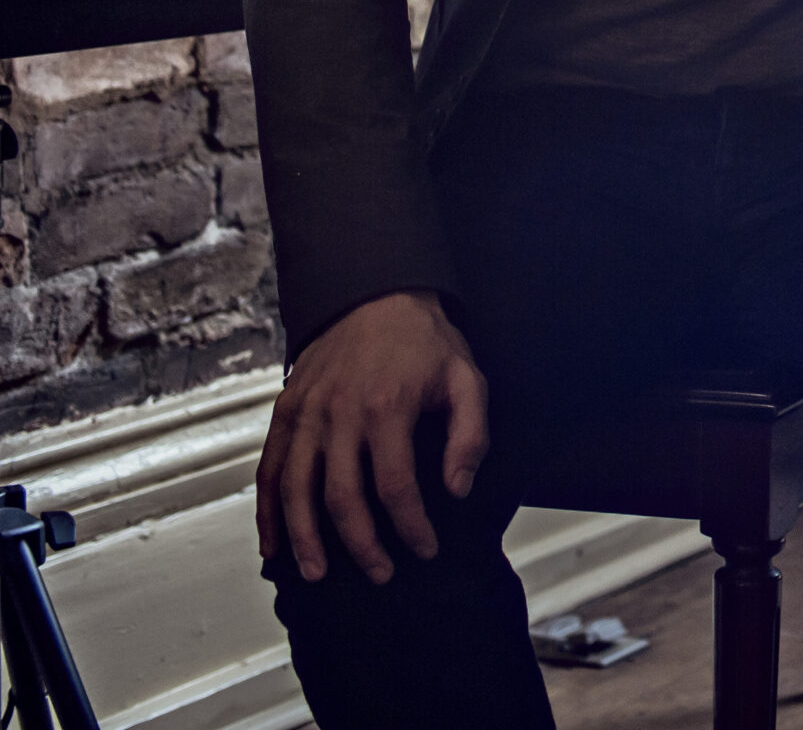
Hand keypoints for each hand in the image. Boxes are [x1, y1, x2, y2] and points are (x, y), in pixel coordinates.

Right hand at [256, 289, 488, 586]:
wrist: (374, 295)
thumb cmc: (424, 341)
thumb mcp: (466, 377)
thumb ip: (469, 434)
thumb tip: (457, 489)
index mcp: (387, 407)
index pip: (396, 486)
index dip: (410, 526)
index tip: (425, 550)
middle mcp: (339, 414)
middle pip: (341, 497)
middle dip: (360, 544)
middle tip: (380, 573)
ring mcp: (306, 414)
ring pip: (296, 490)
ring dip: (305, 538)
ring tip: (318, 574)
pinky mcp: (284, 411)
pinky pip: (269, 469)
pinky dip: (267, 511)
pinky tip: (273, 544)